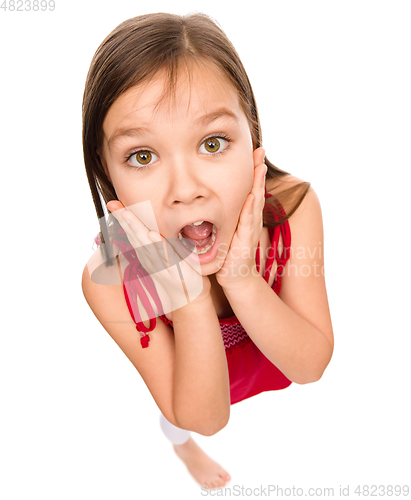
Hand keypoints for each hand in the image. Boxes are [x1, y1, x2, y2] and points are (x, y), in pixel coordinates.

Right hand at [106, 200, 209, 308]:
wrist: (187, 294)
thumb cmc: (175, 270)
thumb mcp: (162, 252)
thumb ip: (153, 239)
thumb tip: (147, 221)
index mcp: (145, 252)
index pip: (132, 232)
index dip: (122, 218)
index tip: (112, 203)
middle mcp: (149, 257)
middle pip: (135, 235)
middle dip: (125, 220)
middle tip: (115, 205)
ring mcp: (160, 264)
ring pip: (146, 244)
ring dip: (137, 229)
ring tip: (128, 216)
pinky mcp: (174, 270)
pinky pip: (166, 256)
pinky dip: (159, 246)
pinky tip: (154, 235)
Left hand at [215, 147, 266, 289]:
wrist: (235, 276)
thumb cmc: (229, 254)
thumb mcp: (225, 230)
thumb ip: (222, 216)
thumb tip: (209, 203)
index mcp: (244, 215)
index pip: (249, 188)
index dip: (251, 170)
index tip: (253, 151)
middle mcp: (250, 219)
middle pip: (256, 189)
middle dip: (258, 169)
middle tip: (260, 149)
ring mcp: (250, 228)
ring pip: (255, 201)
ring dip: (258, 183)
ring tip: (260, 166)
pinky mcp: (247, 239)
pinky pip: (249, 220)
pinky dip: (252, 207)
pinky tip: (254, 195)